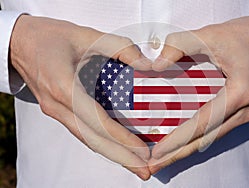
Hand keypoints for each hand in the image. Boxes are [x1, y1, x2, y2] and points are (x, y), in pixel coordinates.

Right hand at [10, 15, 151, 179]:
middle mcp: (58, 106)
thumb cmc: (49, 36)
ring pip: (87, 140)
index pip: (97, 121)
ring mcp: (56, 111)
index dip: (121, 139)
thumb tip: (147, 64)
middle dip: (121, 158)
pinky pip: (82, 132)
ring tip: (135, 164)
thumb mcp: (87, 35)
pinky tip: (116, 148)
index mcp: (64, 87)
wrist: (18, 42)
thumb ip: (120, 48)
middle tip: (144, 171)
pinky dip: (101, 143)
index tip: (143, 151)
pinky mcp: (58, 111)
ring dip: (112, 154)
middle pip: (93, 140)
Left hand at [149, 14, 248, 172]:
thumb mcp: (212, 34)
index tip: (157, 151)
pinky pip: (220, 128)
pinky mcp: (245, 110)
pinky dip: (200, 136)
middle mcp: (245, 110)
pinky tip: (186, 140)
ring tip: (167, 157)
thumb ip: (180, 45)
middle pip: (207, 139)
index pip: (202, 124)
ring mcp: (247, 113)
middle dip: (179, 154)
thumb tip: (155, 64)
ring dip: (189, 147)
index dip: (178, 140)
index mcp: (239, 94)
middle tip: (154, 165)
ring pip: (213, 137)